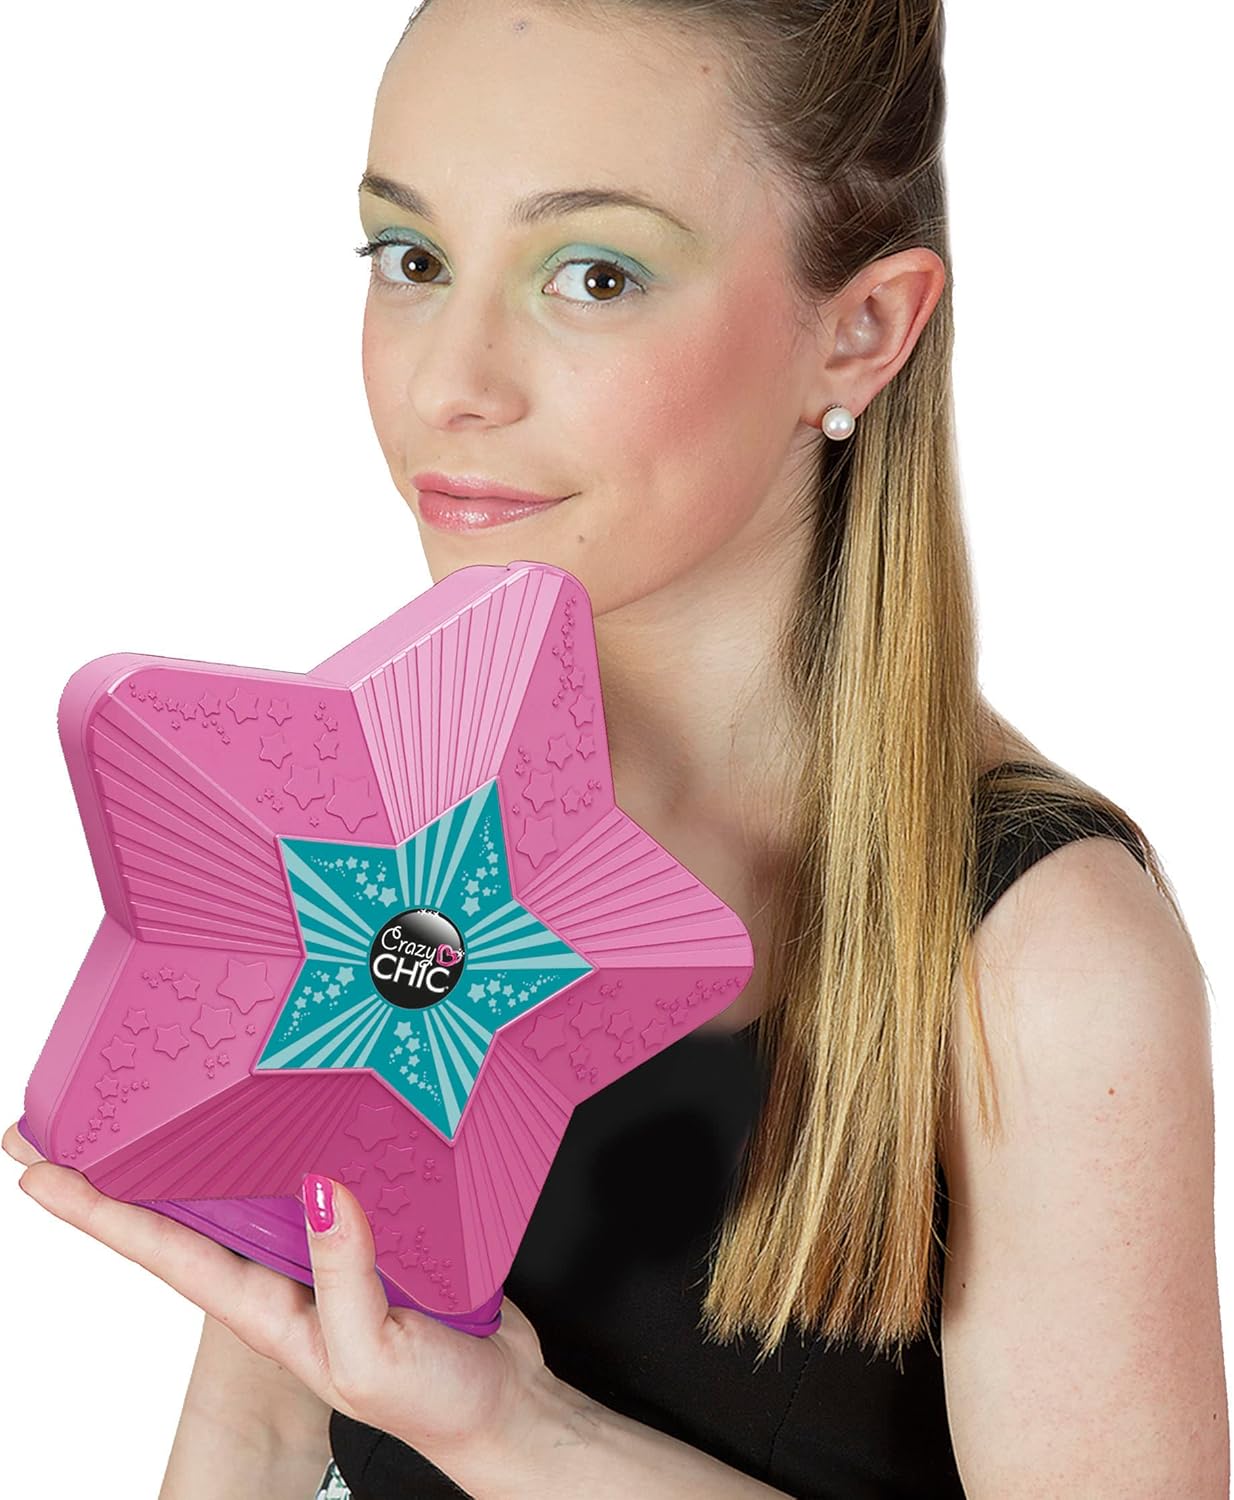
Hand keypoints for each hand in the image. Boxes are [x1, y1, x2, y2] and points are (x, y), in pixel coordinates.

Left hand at [3, 1119, 559, 1470]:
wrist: (504, 1405)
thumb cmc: (434, 1402)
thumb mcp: (373, 1355)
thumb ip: (343, 1277)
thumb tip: (321, 1190)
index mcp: (266, 1307)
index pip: (165, 1249)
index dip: (98, 1212)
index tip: (40, 1171)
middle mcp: (286, 1271)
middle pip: (196, 1206)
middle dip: (134, 1163)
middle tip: (82, 1111)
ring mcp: (329, 1249)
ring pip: (260, 1181)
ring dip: (214, 1142)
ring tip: (165, 1095)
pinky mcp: (377, 1228)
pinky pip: (333, 1171)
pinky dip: (310, 1136)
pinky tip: (300, 1107)